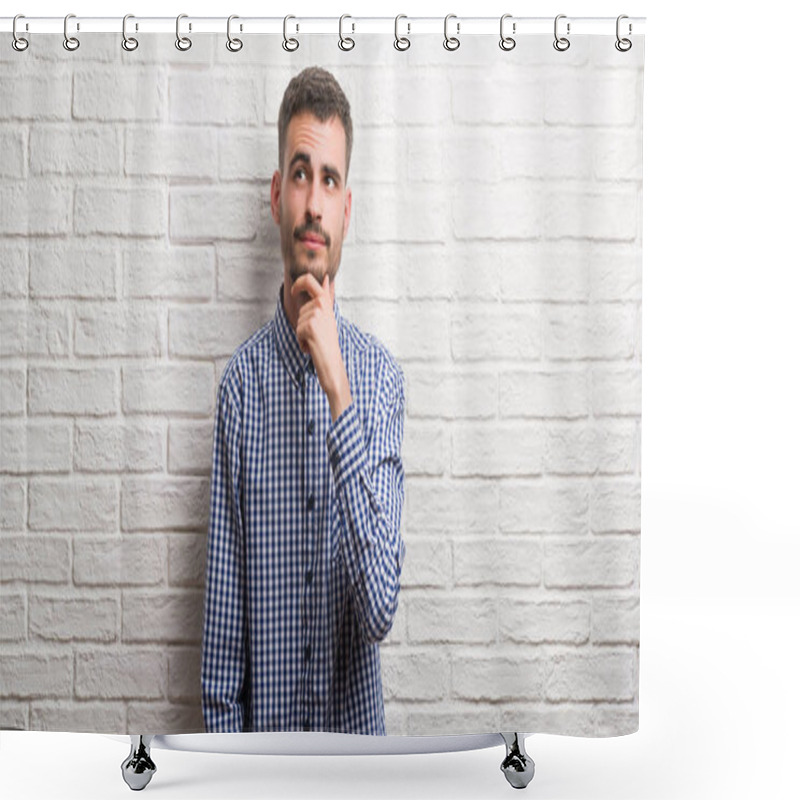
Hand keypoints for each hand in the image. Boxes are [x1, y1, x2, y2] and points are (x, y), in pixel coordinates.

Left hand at [291, 274, 352, 420]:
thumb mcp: (328, 319)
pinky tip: (311, 348)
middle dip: (296, 290)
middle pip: (303, 286)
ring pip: (298, 318)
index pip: (313, 281)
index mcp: (327, 304)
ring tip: (314, 341)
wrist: (332, 364)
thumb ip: (325, 298)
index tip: (294, 290)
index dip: (301, 280)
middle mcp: (322, 306)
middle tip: (302, 312)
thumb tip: (327, 279)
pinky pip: (297, 331)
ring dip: (301, 332)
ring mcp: (316, 315)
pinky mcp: (309, 327)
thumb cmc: (329, 344)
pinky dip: (301, 342)